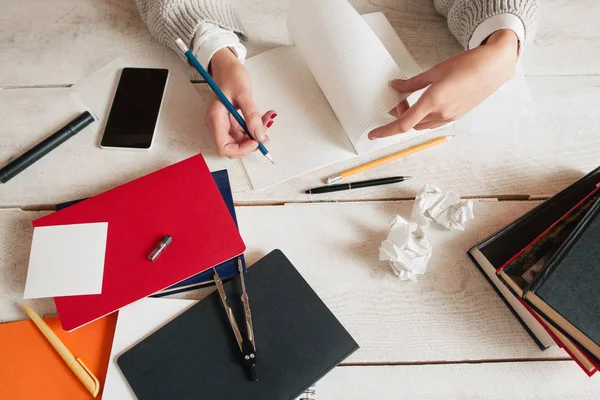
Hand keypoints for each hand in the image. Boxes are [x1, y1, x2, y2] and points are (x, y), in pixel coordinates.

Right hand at [205, 48, 276, 156]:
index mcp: (215, 119)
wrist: (225, 65)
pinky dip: (255, 125)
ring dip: (257, 132)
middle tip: (266, 128)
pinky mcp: (231, 120)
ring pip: (242, 138)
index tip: (255, 141)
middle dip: (252, 140)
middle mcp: (217, 124)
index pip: (224, 148)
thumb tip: (259, 135)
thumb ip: (251, 116)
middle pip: (235, 145)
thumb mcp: (243, 94)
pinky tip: (264, 116)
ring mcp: (224, 123)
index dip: (241, 149)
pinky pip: (244, 129)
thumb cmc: (230, 75)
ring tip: (268, 118)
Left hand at [369, 29, 518, 138]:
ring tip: (409, 102)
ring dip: (412, 117)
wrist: (494, 68)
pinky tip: (424, 104)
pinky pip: (433, 123)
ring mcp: (450, 117)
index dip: (385, 131)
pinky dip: (423, 117)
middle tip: (396, 101)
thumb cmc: (468, 65)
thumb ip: (412, 83)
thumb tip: (396, 87)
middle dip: (400, 116)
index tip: (373, 134)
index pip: (403, 124)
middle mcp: (441, 113)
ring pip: (421, 125)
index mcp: (433, 101)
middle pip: (410, 124)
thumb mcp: (435, 71)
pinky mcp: (456, 117)